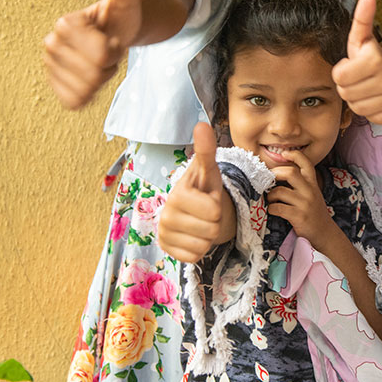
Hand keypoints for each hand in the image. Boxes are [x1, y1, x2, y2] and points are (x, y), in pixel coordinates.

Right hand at [42, 0, 141, 108]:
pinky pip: (73, 101)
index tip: (110, 36)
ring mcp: (50, 66)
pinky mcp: (54, 85)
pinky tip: (92, 76)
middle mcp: (51, 44)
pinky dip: (89, 93)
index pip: (100, 54)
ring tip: (101, 59)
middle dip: (109, 64)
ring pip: (86, 89)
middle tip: (108, 48)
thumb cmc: (120, 13)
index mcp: (65, 23)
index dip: (114, 50)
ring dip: (101, 78)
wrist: (114, 31)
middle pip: (94, 73)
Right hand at [158, 123, 234, 262]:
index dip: (217, 205)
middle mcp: (166, 215)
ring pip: (204, 244)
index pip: (214, 210)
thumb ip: (206, 150)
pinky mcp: (167, 250)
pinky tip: (193, 235)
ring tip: (200, 222)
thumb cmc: (203, 188)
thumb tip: (202, 124)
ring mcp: (164, 234)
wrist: (193, 211)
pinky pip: (196, 256)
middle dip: (214, 221)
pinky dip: (199, 248)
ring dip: (208, 236)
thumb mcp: (208, 170)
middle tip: (206, 213)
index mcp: (177, 195)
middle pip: (211, 229)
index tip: (207, 198)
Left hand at [265, 149, 337, 250]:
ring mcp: (304, 203)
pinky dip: (271, 208)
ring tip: (270, 199)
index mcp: (313, 184)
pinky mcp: (299, 216)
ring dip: (270, 195)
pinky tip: (272, 210)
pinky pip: (277, 208)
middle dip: (275, 174)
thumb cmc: (314, 212)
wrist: (324, 233)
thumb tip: (279, 173)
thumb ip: (301, 184)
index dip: (295, 155)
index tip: (284, 153)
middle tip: (268, 180)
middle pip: (290, 173)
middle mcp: (310, 191)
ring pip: (280, 191)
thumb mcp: (312, 194)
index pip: (306, 163)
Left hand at [332, 0, 381, 123]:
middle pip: (345, 92)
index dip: (343, 70)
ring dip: (358, 98)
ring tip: (368, 87)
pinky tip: (377, 98)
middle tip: (360, 76)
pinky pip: (368, 117)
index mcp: (377, 61)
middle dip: (348, 84)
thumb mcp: (365, 39)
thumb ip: (362, 19)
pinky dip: (370, 109)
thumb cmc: (376, 57)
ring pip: (355, 107)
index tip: (353, 64)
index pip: (339, 76)